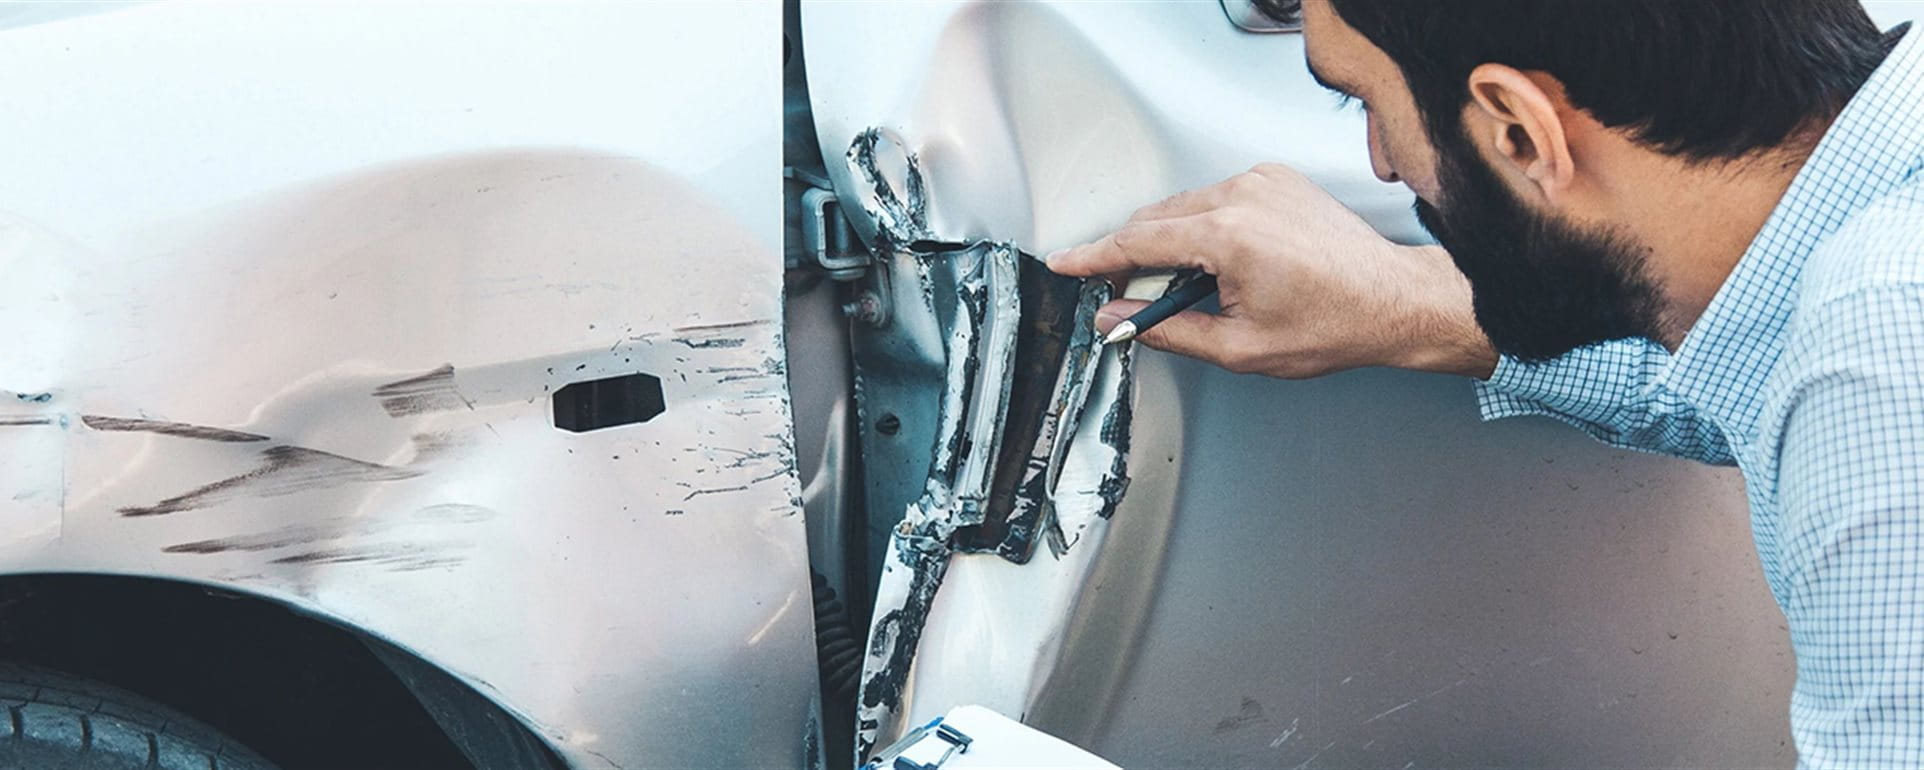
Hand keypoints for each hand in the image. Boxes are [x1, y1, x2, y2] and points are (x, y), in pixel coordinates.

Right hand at [1046, 163, 1496, 378]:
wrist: (1393, 300)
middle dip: (1135, 259)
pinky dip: (1205, 226)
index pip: (1137, 243)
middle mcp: (1243, 196)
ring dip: (1172, 243)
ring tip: (1194, 289)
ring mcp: (1261, 181)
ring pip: (1183, 207)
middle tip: (1135, 301)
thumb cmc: (1334, 323)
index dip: (1094, 258)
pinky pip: (1217, 197)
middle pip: (1155, 221)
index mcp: (1229, 236)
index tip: (1066, 264)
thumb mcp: (1239, 349)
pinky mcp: (1276, 179)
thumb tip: (1119, 320)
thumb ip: (1167, 330)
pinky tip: (1223, 262)